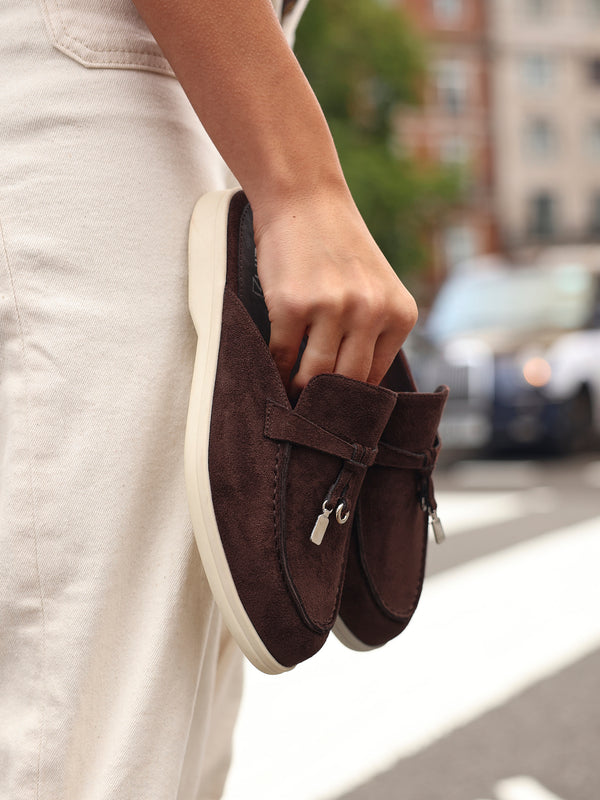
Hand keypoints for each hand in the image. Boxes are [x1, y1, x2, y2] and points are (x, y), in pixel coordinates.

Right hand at [252, 189, 417, 398]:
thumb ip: (373, 333)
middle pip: (347, 383)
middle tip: (311, 417)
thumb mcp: (375, 288)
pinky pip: (282, 356)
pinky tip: (273, 371)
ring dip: (299, 392)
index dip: (352, 401)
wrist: (305, 200)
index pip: (375, 378)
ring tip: (291, 398)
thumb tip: (353, 394)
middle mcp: (371, 312)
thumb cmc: (338, 248)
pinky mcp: (292, 305)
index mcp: (400, 313)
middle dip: (327, 405)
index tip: (335, 414)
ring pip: (314, 376)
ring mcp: (332, 308)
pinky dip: (275, 369)